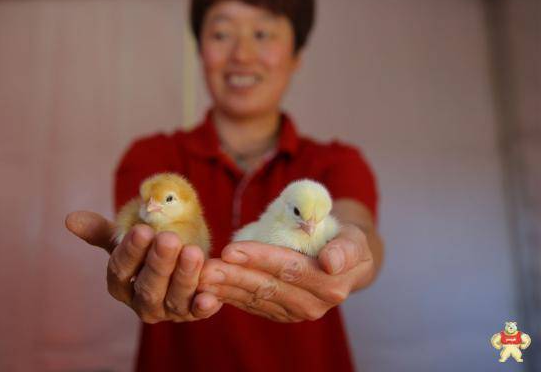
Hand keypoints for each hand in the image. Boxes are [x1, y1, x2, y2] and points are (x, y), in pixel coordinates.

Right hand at [65, 211, 222, 322]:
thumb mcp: (128, 238)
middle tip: (169, 238)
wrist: (180, 259)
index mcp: (119, 284)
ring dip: (184, 276)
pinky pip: (198, 312)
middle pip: (148, 286)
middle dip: (159, 263)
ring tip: (193, 252)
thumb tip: (70, 219)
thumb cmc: (149, 248)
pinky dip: (204, 306)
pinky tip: (210, 295)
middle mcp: (140, 302)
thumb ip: (103, 231)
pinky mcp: (193, 313)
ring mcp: (168, 311)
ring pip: (175, 298)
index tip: (142, 230)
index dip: (131, 251)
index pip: (120, 270)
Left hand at [198, 224, 372, 321]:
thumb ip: (345, 249)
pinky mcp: (280, 313)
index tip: (231, 249)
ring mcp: (295, 312)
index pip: (288, 269)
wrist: (345, 262)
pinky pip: (251, 304)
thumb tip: (330, 263)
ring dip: (225, 287)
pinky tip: (207, 288)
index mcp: (330, 285)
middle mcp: (313, 305)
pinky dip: (228, 296)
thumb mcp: (354, 239)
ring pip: (254, 297)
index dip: (259, 258)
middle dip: (232, 275)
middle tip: (203, 266)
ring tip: (199, 275)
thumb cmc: (347, 241)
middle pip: (266, 286)